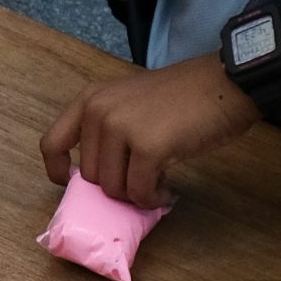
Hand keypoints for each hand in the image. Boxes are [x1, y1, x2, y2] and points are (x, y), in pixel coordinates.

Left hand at [41, 54, 257, 203]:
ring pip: (113, 187)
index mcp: (91, 99)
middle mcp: (99, 112)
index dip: (58, 170)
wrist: (228, 83)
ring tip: (158, 182)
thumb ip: (108, 128)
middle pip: (90, 175)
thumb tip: (96, 174)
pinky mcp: (148, 147)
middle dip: (117, 184)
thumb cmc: (186, 95)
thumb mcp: (132, 101)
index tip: (70, 183)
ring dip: (136, 194)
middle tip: (143, 179)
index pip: (52, 143)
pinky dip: (153, 198)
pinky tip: (168, 190)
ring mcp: (122, 128)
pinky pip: (139, 191)